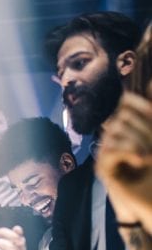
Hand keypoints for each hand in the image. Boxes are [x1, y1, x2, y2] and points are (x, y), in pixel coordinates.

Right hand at [96, 92, 151, 224]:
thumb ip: (151, 113)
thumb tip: (150, 81)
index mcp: (130, 126)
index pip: (125, 101)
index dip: (140, 103)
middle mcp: (114, 136)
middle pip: (122, 115)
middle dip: (144, 128)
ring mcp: (107, 152)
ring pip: (117, 131)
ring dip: (140, 142)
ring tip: (150, 158)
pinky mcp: (103, 168)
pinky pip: (112, 149)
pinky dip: (130, 152)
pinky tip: (141, 161)